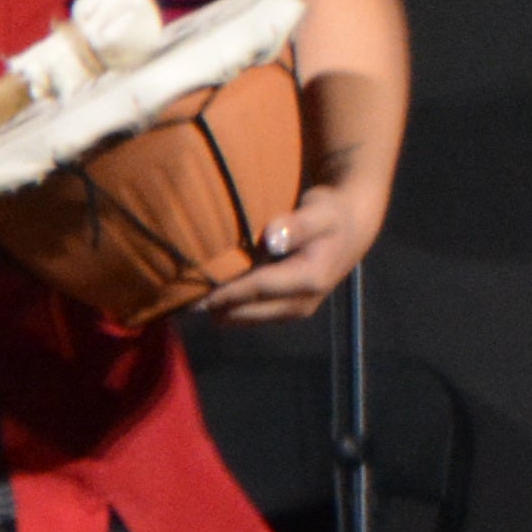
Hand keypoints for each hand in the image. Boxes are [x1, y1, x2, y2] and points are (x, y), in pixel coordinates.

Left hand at [197, 181, 379, 324]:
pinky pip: (251, 316)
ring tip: (188, 299)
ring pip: (246, 319)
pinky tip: (210, 297)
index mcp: (310, 279)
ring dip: (222, 311)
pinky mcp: (287, 311)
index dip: (226, 293)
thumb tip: (271, 238)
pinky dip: (231, 309)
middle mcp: (302, 303)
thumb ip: (296, 225)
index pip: (258, 289)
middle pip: (248, 313)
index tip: (195, 293)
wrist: (351, 230)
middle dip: (217, 308)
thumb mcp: (319, 212)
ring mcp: (295, 310)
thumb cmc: (330, 215)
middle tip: (180, 298)